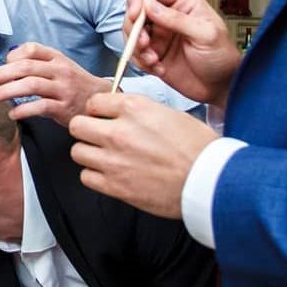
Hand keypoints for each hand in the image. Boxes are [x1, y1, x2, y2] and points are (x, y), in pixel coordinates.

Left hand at [0, 43, 111, 126]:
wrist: (99, 102)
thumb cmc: (72, 85)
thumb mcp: (58, 68)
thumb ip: (36, 64)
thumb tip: (5, 65)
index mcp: (57, 58)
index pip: (32, 49)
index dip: (12, 56)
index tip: (0, 67)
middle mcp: (60, 70)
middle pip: (25, 67)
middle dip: (0, 75)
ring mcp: (63, 89)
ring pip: (30, 85)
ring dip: (6, 92)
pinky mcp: (64, 108)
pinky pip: (40, 107)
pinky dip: (23, 110)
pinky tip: (12, 114)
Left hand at [69, 93, 218, 218]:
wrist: (209, 181)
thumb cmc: (198, 148)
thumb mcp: (170, 114)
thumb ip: (139, 113)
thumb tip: (122, 114)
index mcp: (134, 108)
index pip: (94, 102)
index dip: (97, 110)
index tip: (102, 117)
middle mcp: (118, 131)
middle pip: (77, 125)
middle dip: (86, 130)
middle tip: (97, 137)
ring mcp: (113, 159)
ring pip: (77, 151)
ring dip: (89, 154)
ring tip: (104, 157)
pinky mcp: (114, 185)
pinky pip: (86, 177)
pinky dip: (94, 176)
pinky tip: (109, 174)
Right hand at [124, 0, 240, 107]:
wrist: (221, 87)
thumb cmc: (222, 57)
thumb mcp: (205, 34)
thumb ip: (177, 19)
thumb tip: (149, 5)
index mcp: (184, 4)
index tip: (135, 14)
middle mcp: (168, 18)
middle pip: (137, 12)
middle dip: (135, 29)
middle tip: (144, 43)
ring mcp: (160, 37)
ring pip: (133, 35)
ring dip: (137, 48)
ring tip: (153, 59)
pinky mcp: (154, 55)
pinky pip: (136, 55)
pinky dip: (142, 63)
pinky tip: (159, 68)